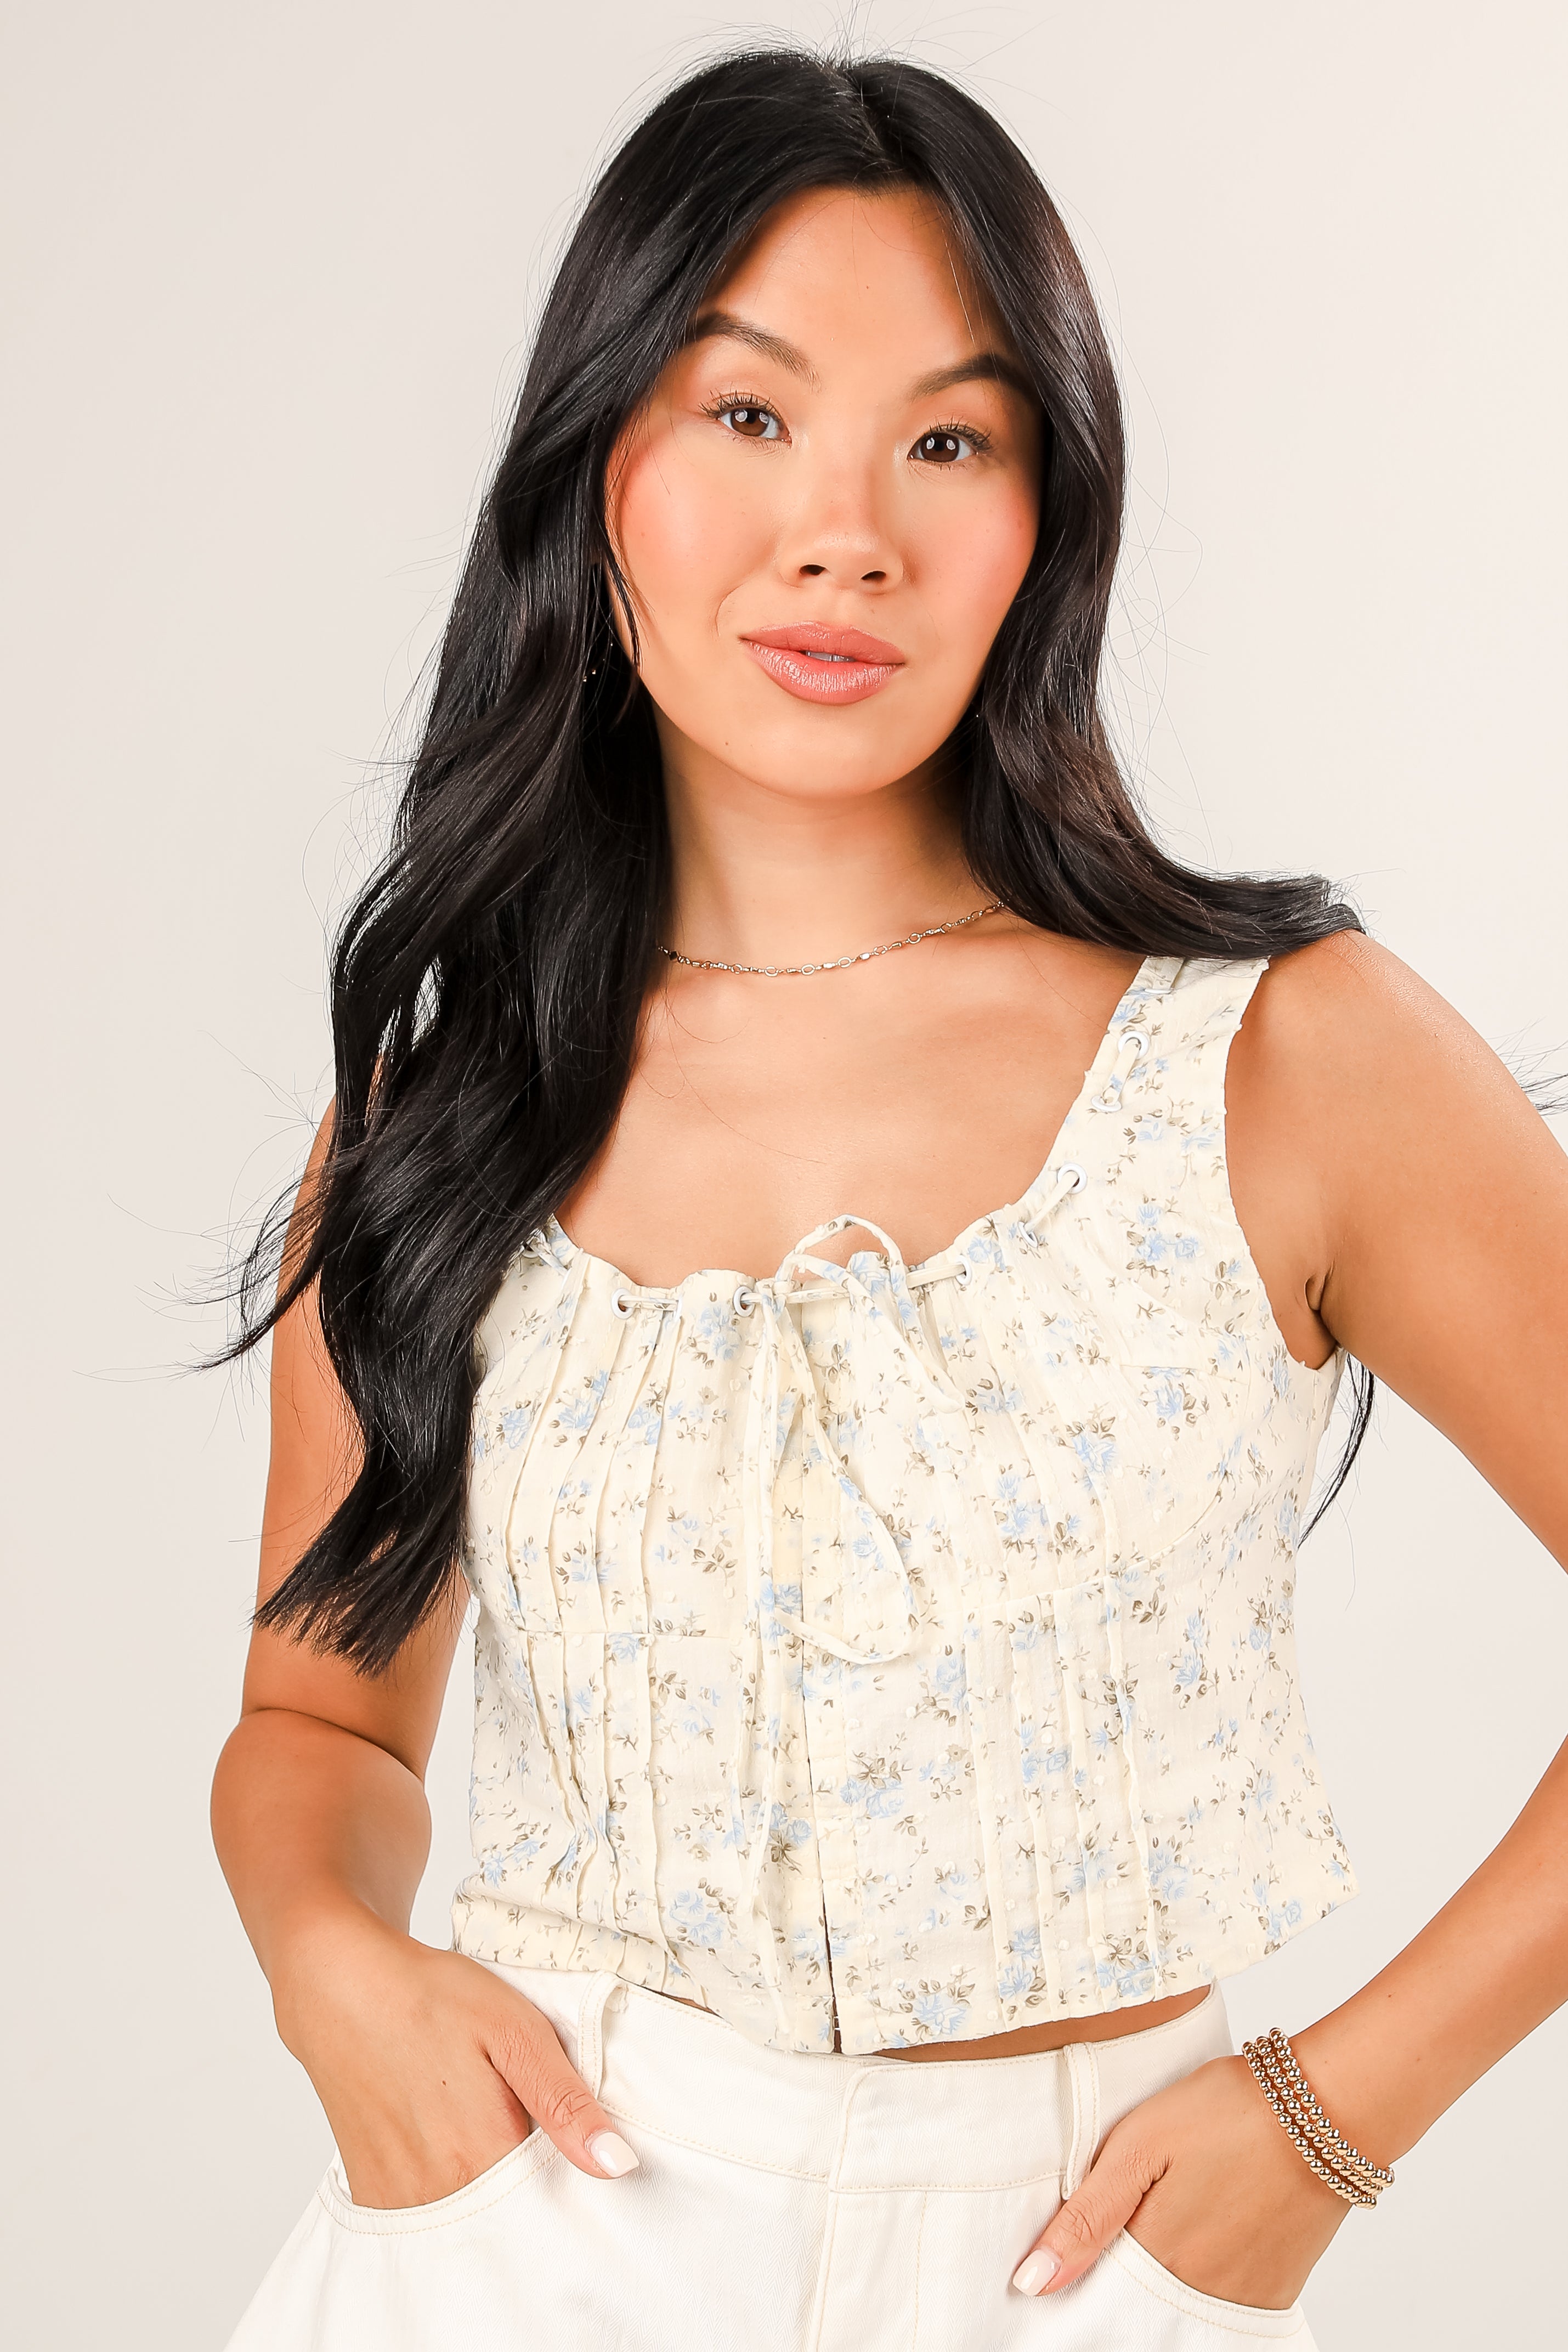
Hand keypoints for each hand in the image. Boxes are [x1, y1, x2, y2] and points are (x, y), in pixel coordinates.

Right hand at [271, 1905, 638, 2207]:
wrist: (339, 1988)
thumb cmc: (430, 1998)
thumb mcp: (515, 2031)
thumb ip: (565, 2103)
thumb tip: (618, 2166)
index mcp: (485, 2156)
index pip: (555, 2204)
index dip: (573, 2179)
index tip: (577, 2147)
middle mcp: (440, 2193)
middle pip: (512, 2217)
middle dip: (534, 2186)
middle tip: (522, 2118)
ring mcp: (400, 2199)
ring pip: (471, 2217)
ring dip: (490, 2185)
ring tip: (483, 2121)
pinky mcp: (373, 2193)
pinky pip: (429, 2214)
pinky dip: (448, 2188)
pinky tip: (448, 2138)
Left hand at [1010, 2052, 1350, 2306]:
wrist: (1327, 2109)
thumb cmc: (1231, 2112)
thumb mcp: (1142, 2143)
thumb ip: (1088, 2216)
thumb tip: (1033, 2281)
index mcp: (1155, 2254)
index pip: (1097, 2292)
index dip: (1079, 2270)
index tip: (1063, 2254)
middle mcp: (1198, 2291)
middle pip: (1139, 2304)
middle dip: (1119, 2276)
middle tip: (1135, 2215)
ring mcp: (1241, 2296)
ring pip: (1180, 2303)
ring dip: (1164, 2273)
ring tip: (1174, 2214)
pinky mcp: (1277, 2289)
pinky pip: (1225, 2305)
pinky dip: (1205, 2279)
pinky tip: (1206, 2232)